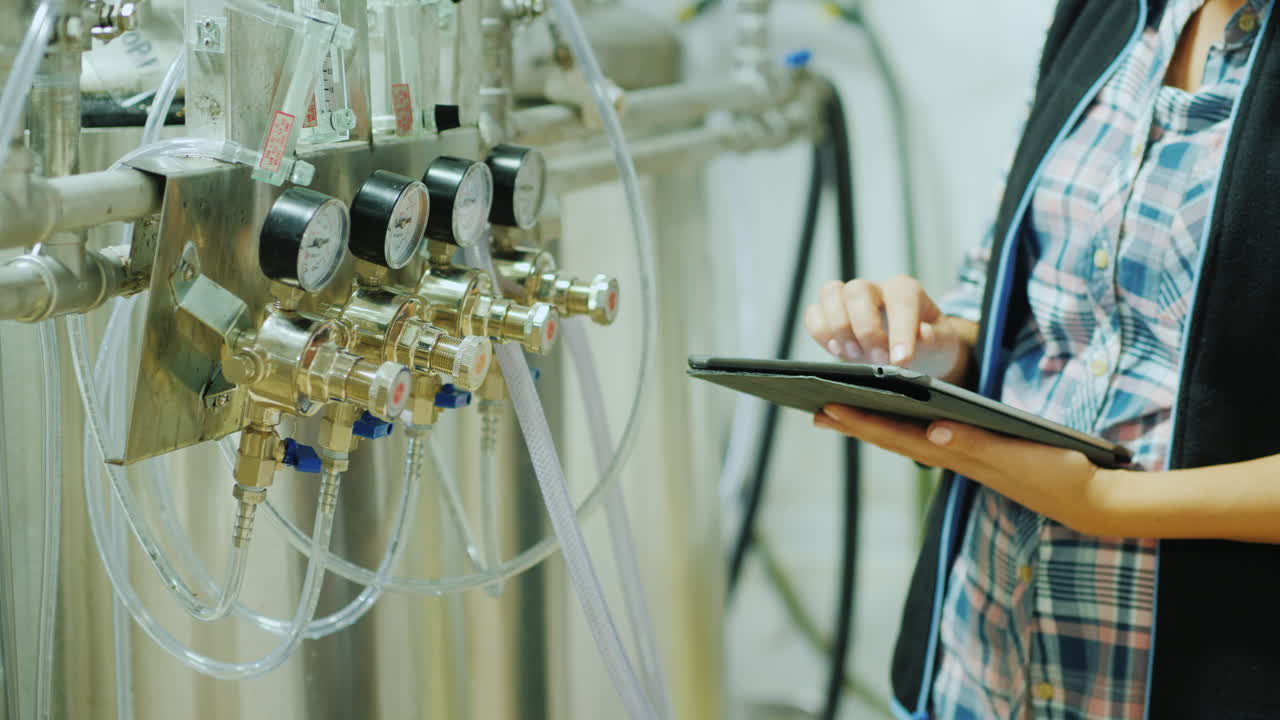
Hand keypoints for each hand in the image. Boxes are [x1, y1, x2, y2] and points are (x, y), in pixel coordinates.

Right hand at [803, 276, 975, 383]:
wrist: (911, 352)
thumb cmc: (927, 343)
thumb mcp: (942, 343)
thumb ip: (935, 339)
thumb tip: (922, 335)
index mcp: (905, 290)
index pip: (900, 299)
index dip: (900, 329)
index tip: (901, 360)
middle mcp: (874, 289)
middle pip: (858, 291)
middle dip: (865, 328)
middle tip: (878, 360)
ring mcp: (848, 299)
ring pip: (830, 294)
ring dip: (838, 327)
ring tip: (853, 355)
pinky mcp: (828, 315)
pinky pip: (813, 314)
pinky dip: (820, 332)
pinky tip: (835, 351)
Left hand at [813, 404, 1121, 536]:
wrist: (1089, 499)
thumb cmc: (1056, 473)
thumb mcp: (1016, 455)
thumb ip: (975, 443)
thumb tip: (933, 428)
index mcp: (957, 453)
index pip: (897, 434)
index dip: (861, 421)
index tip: (827, 407)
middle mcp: (952, 456)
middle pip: (892, 436)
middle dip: (853, 422)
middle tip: (814, 409)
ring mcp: (963, 458)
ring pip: (906, 438)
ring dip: (872, 425)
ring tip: (839, 412)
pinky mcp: (976, 456)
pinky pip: (927, 440)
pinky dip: (903, 428)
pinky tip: (892, 419)